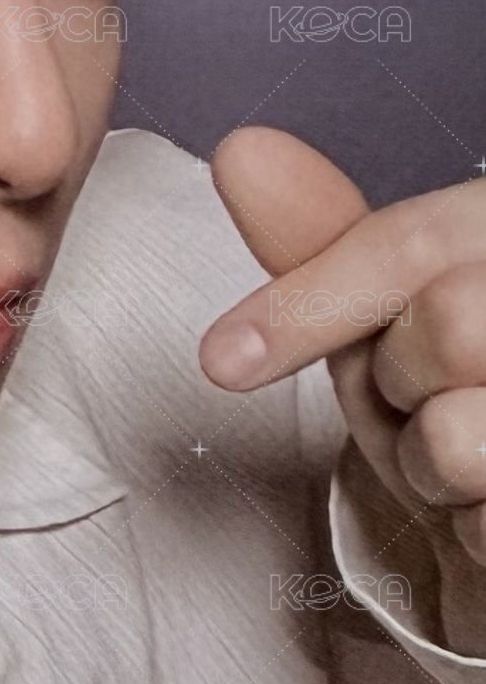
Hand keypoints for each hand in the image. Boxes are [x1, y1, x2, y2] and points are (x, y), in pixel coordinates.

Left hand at [197, 126, 485, 564]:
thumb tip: (243, 150)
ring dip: (429, 469)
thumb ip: (321, 241)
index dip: (309, 302)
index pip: (413, 245)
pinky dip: (470, 532)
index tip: (223, 360)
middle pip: (445, 324)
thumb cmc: (451, 398)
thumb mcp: (381, 314)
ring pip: (453, 436)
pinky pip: (484, 521)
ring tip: (466, 460)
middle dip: (398, 383)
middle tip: (422, 398)